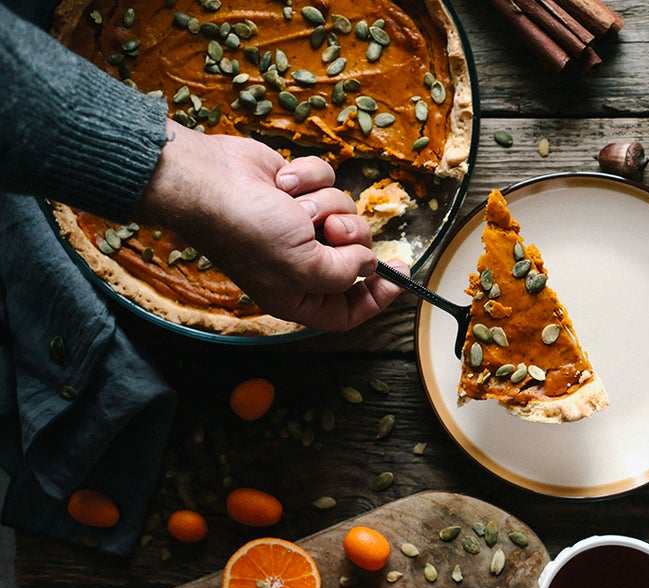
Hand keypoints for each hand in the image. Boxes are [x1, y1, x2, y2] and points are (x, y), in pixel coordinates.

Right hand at [134, 120, 400, 330]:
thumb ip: (346, 273)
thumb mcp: (306, 266)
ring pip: (345, 212)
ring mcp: (299, 226)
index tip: (400, 275)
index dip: (377, 297)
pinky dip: (309, 177)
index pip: (349, 310)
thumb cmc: (249, 230)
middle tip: (331, 229)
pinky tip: (283, 182)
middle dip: (350, 237)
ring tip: (294, 205)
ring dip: (324, 204)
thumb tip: (369, 263)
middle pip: (356, 256)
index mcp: (299, 295)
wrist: (208, 179)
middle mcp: (301, 264)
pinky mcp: (298, 191)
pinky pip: (328, 181)